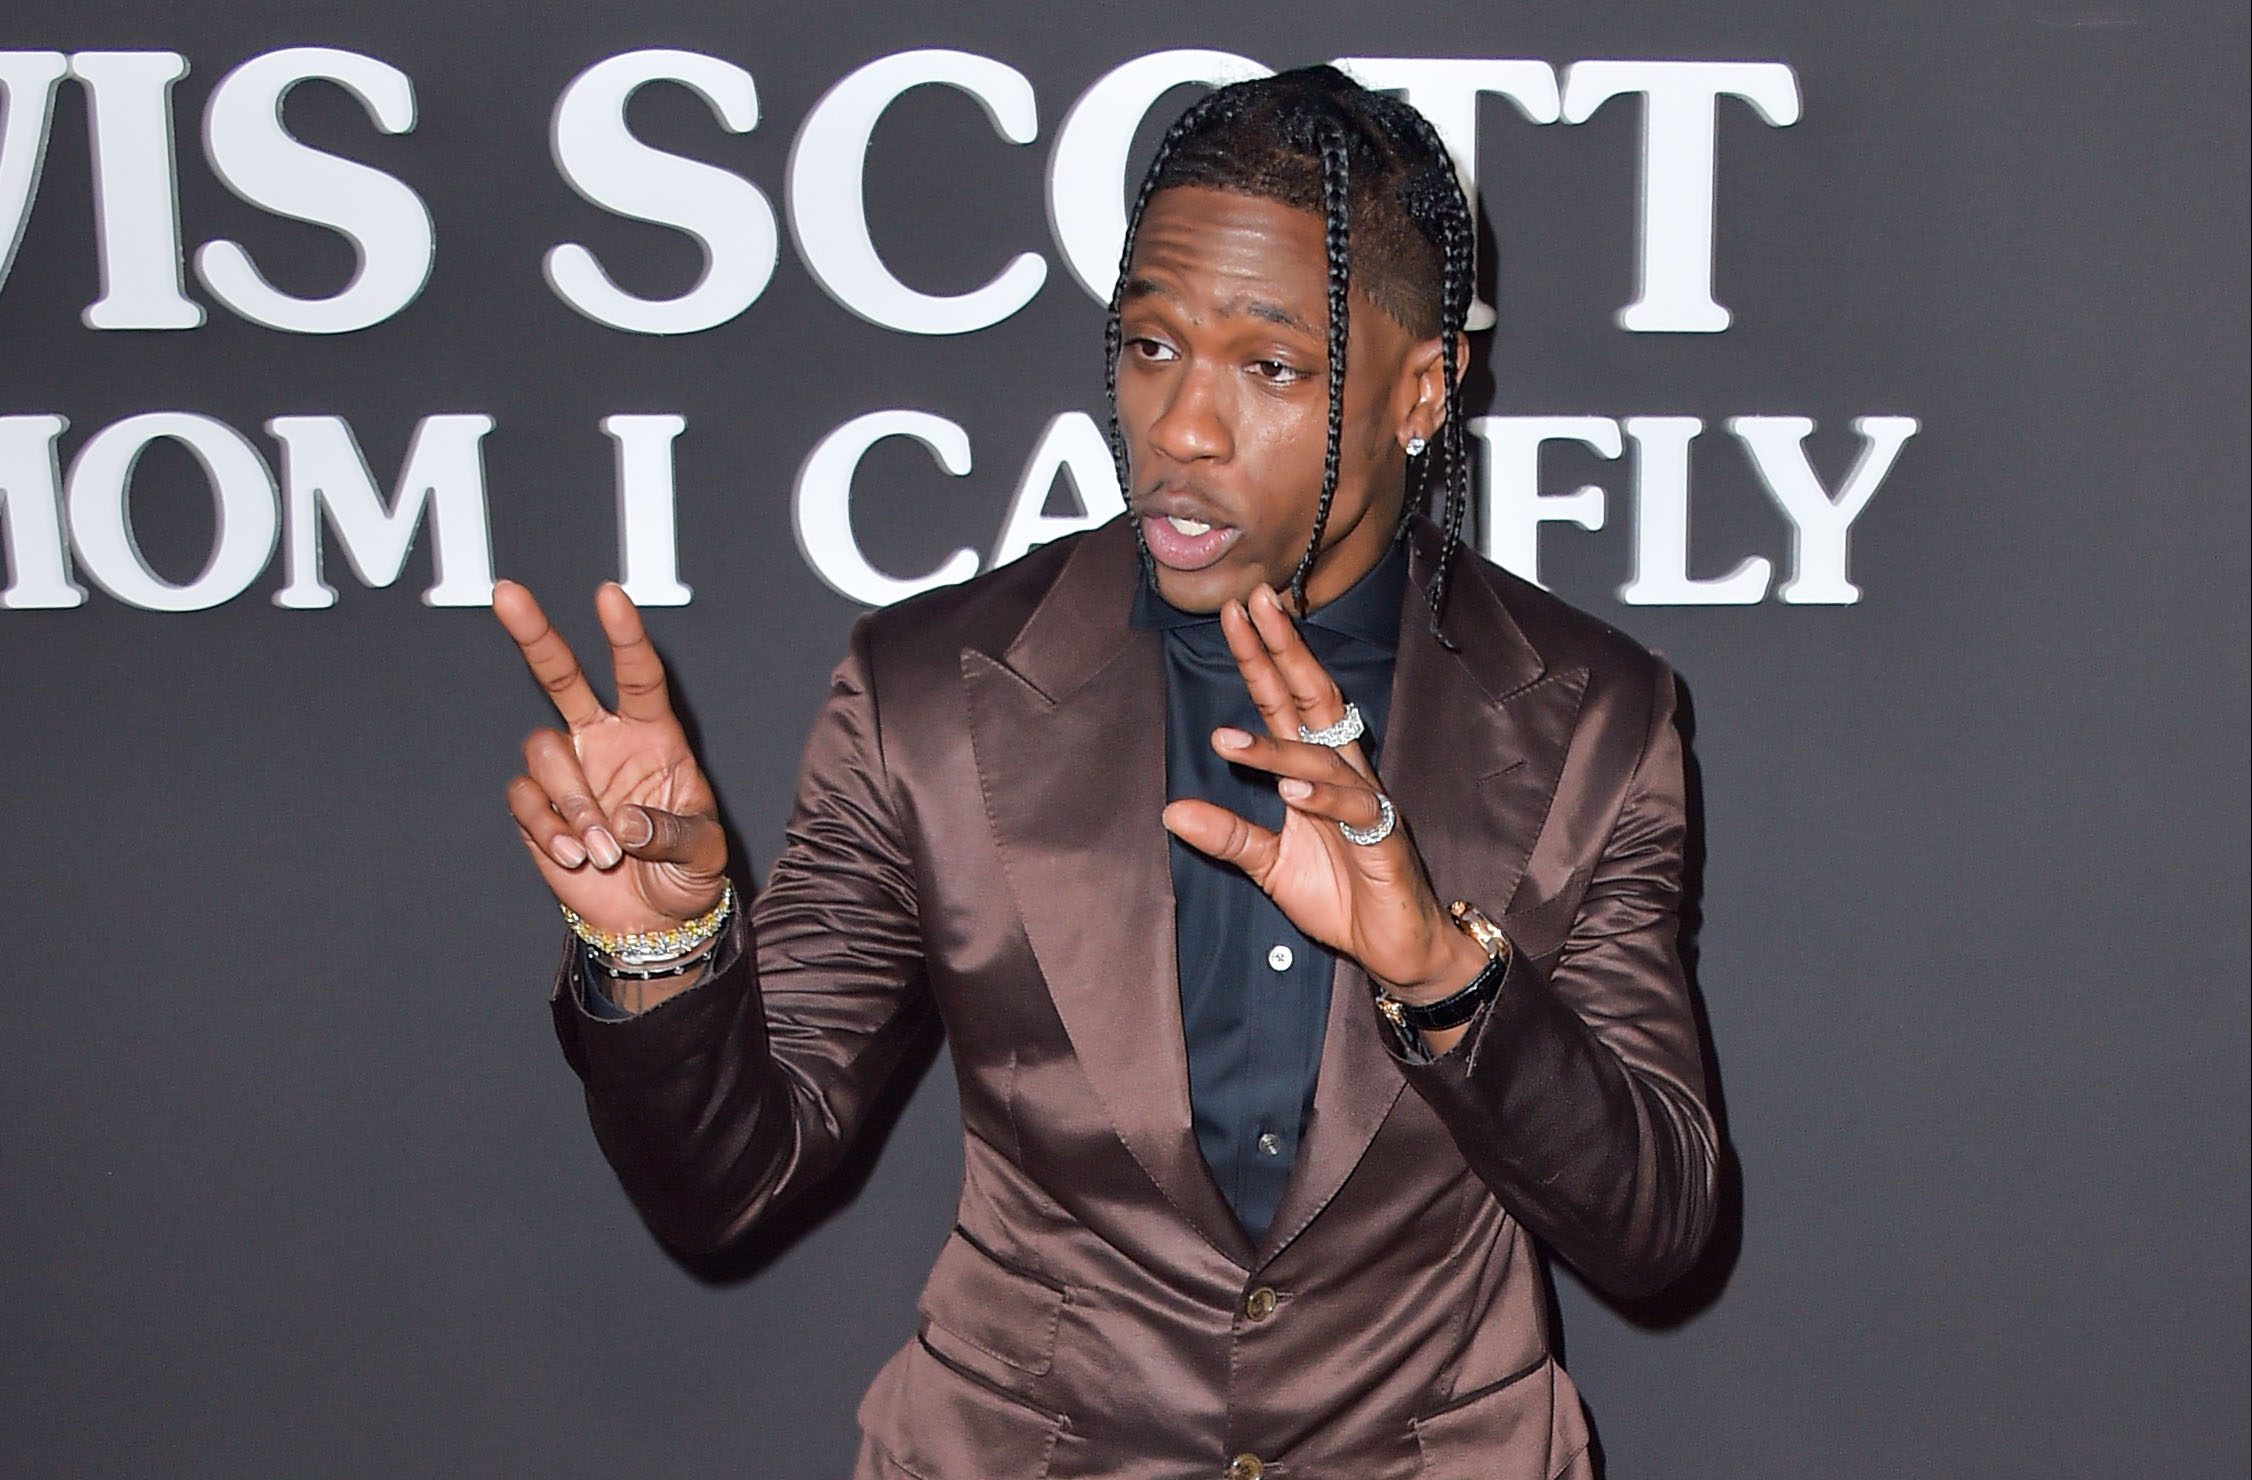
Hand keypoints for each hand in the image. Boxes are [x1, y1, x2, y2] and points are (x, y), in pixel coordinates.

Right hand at [494, 580, 728, 934]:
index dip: (623, 636)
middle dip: (534, 634)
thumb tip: (624, 821)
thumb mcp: (703, 853)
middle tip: (507, 594)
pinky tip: (574, 856)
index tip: (609, 597)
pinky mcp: (537, 808)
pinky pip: (525, 799)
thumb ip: (671, 832)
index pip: (638, 675)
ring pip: (544, 752)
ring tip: (602, 852)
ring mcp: (568, 772)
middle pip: (561, 676)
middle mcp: (604, 742)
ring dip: (572, 802)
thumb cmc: (688, 874)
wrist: (651, 922)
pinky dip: (547, 827)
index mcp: (653, 736)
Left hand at [1160, 586, 1488, 1004]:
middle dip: (1283, 651)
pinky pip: (1356, 810)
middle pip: (1314, 700)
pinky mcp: (1385, 839)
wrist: (1396, 946)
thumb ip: (1228, 835)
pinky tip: (1290, 793)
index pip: (1285, 702)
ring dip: (1274, 750)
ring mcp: (1367, 803)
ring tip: (1226, 741)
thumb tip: (1171, 810)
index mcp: (1316, 770)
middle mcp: (1343, 773)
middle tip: (1255, 605)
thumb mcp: (1270, 865)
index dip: (1262, 658)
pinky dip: (1323, 800)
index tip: (1234, 612)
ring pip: (1323, 759)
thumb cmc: (1341, 895)